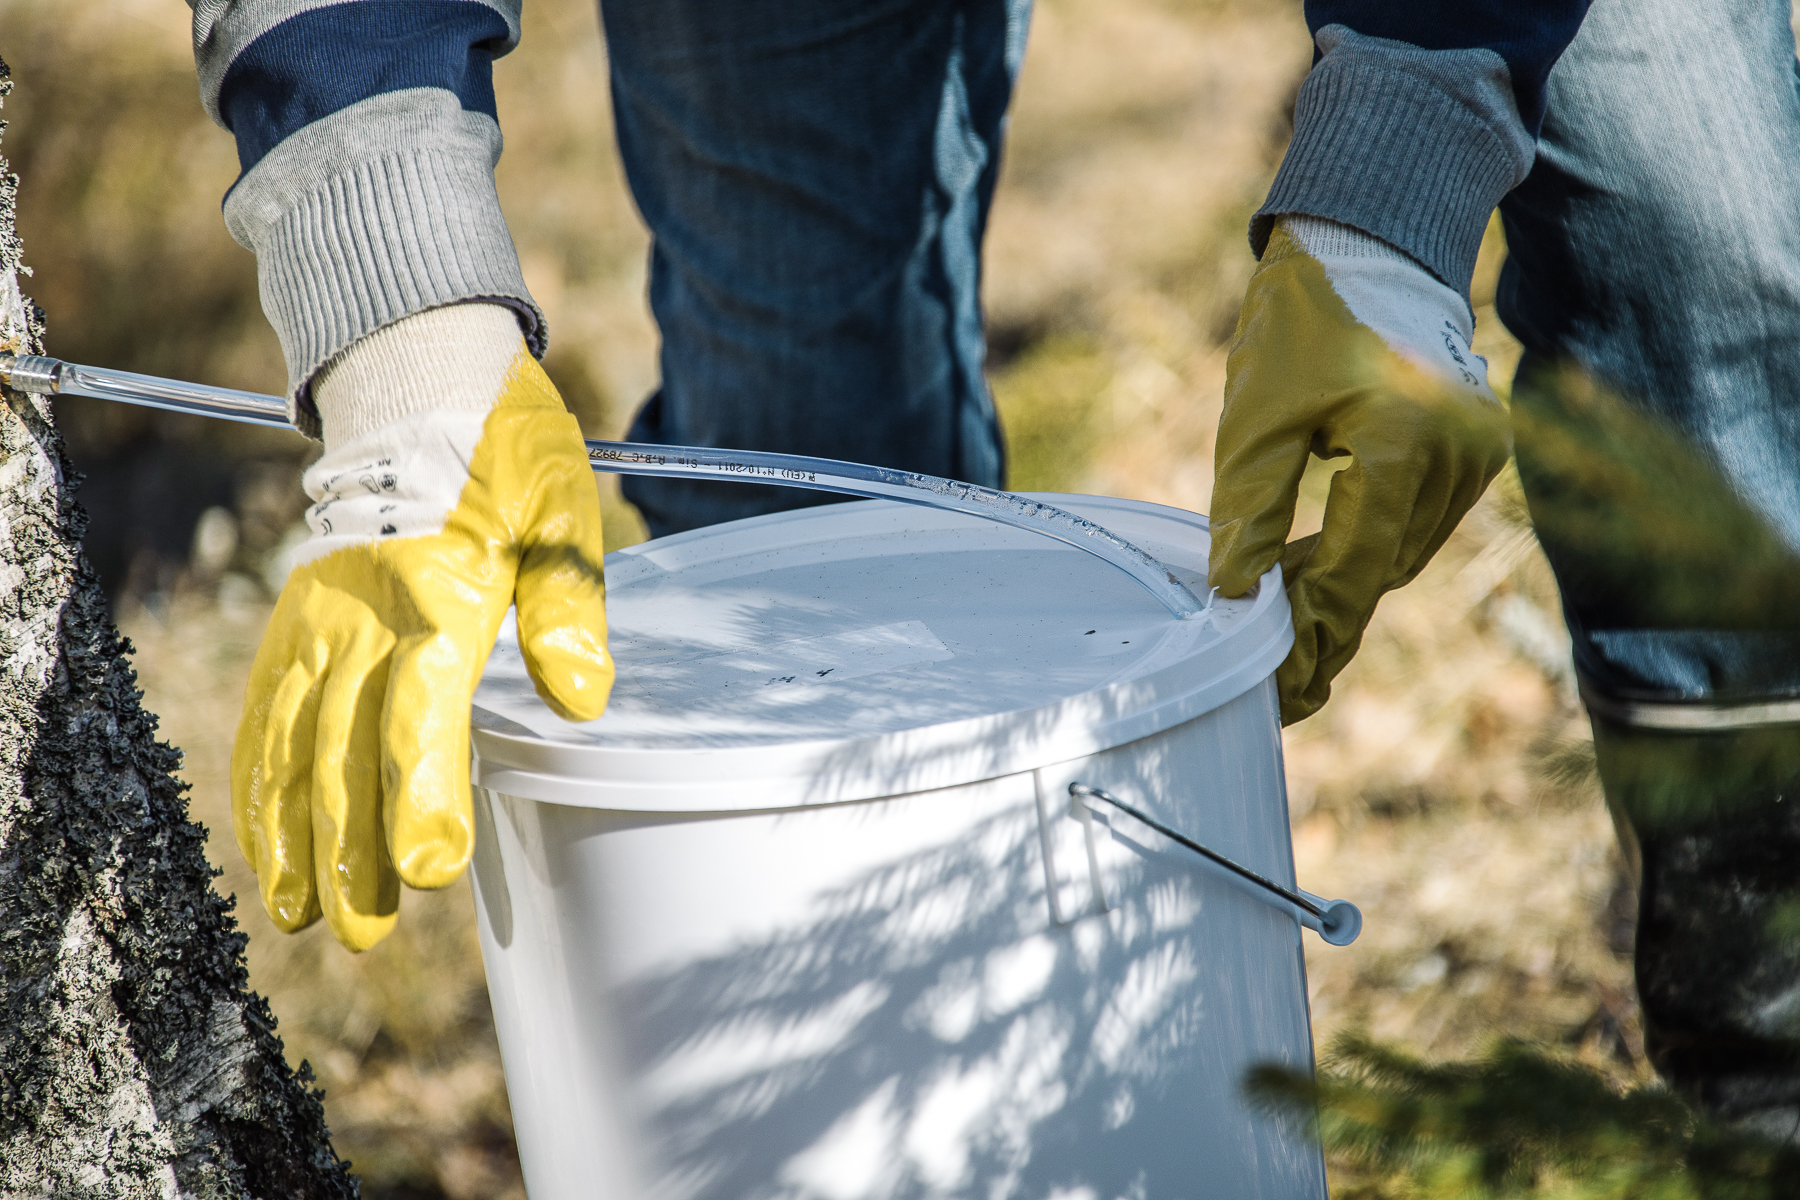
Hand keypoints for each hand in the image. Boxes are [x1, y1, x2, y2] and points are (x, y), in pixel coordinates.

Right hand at [233, 305, 612, 949]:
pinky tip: (264, 834)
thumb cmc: (503, 449)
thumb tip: (586, 701)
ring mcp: (319, 618)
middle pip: (348, 749)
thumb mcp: (561, 511)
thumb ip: (568, 608)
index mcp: (438, 593)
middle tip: (362, 932)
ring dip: (295, 832)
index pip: (424, 713)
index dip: (426, 796)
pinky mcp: (297, 618)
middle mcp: (363, 615)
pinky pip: (266, 706)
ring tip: (301, 914)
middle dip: (352, 849)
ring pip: (294, 741)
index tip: (433, 870)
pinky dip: (260, 775)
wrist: (416, 377)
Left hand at [1209, 218, 1509, 723]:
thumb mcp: (1257, 417)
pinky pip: (1418, 521)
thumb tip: (1236, 597)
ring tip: (1274, 605)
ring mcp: (1478, 452)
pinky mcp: (1479, 446)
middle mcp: (1458, 457)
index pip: (1354, 573)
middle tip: (1269, 665)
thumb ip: (1247, 511)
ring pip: (1402, 553)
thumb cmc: (1302, 320)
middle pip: (1383, 571)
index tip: (1277, 687)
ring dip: (1344, 581)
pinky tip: (1311, 558)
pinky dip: (1369, 544)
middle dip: (1324, 617)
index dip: (1312, 635)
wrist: (1367, 241)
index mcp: (1404, 448)